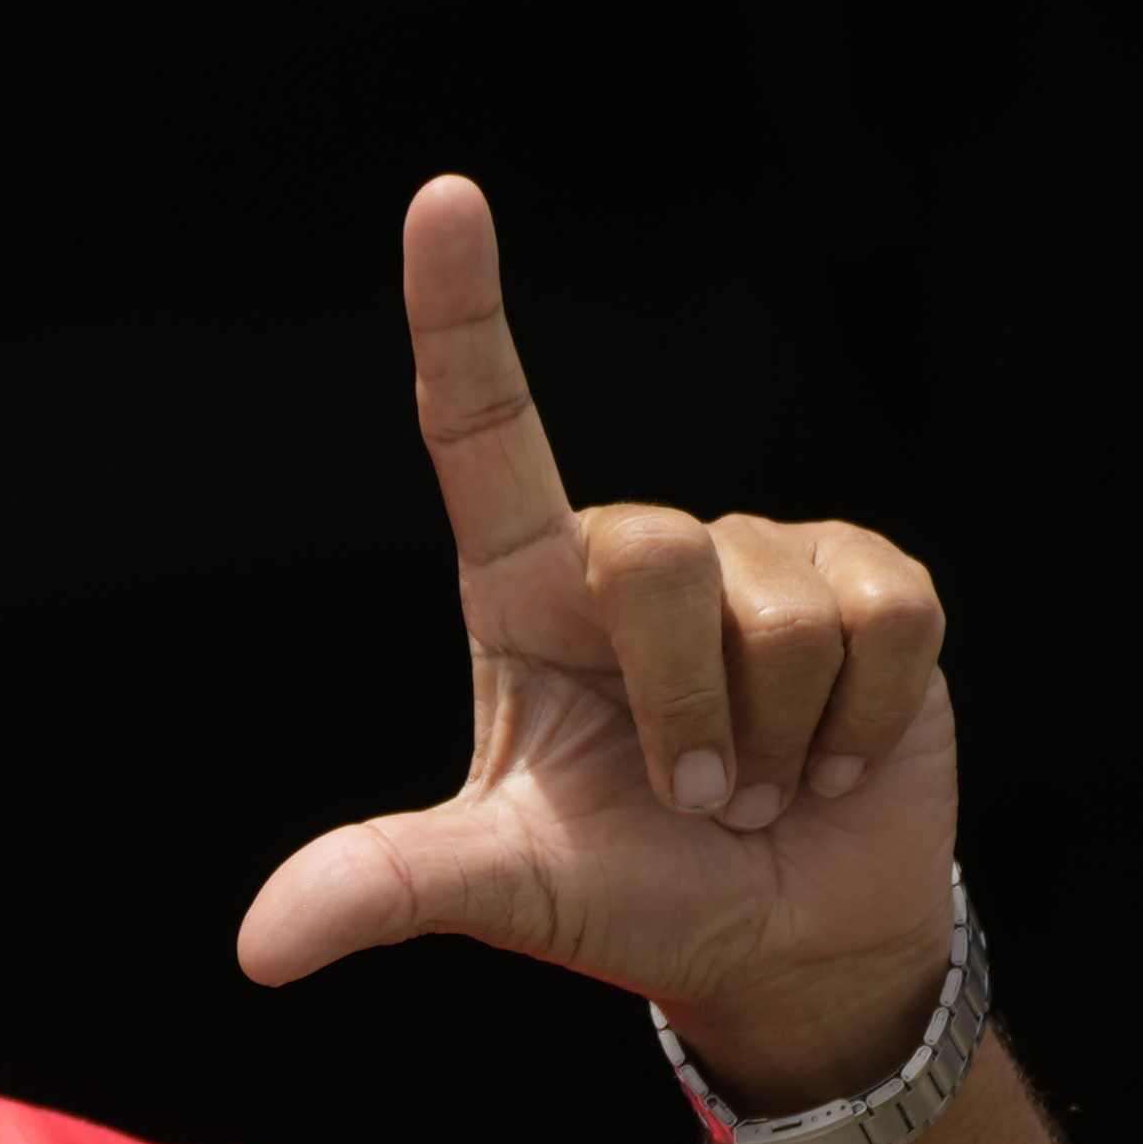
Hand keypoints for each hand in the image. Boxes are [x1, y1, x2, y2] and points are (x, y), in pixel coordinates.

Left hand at [240, 177, 956, 1104]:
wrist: (781, 942)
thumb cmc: (627, 896)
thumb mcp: (500, 888)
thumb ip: (383, 889)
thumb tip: (257, 948)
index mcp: (523, 595)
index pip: (479, 427)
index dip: (462, 310)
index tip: (442, 195)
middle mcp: (632, 556)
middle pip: (654, 554)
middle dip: (681, 705)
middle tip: (693, 794)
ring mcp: (759, 559)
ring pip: (778, 606)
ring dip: (773, 732)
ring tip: (757, 782)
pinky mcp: (871, 582)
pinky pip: (884, 618)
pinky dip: (865, 719)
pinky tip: (839, 758)